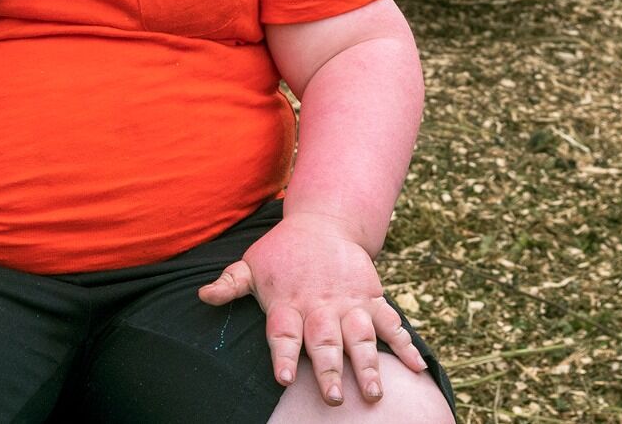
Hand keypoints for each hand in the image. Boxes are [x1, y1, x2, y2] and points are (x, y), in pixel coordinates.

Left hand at [198, 212, 425, 405]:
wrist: (323, 223)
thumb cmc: (281, 254)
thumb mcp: (251, 265)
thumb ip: (229, 284)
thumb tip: (202, 296)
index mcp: (288, 304)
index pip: (283, 334)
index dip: (282, 356)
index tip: (283, 378)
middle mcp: (320, 306)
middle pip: (324, 341)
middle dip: (329, 369)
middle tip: (334, 397)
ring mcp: (349, 304)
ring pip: (360, 337)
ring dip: (368, 365)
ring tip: (374, 391)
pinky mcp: (372, 299)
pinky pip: (391, 324)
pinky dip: (406, 345)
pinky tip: (419, 368)